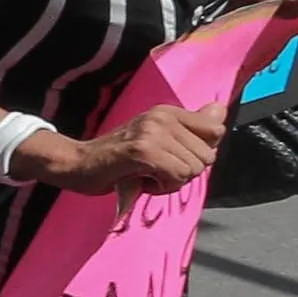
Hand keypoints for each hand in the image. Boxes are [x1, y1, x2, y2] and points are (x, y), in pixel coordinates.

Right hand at [35, 103, 221, 193]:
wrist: (77, 164)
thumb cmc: (117, 156)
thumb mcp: (157, 136)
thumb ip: (191, 125)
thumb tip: (220, 109)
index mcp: (167, 111)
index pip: (215, 131)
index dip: (198, 152)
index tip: (170, 156)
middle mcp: (162, 117)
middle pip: (207, 155)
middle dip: (185, 171)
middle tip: (155, 169)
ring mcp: (152, 133)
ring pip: (194, 169)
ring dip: (172, 181)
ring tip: (146, 174)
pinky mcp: (142, 151)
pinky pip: (177, 176)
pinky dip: (162, 187)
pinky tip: (143, 181)